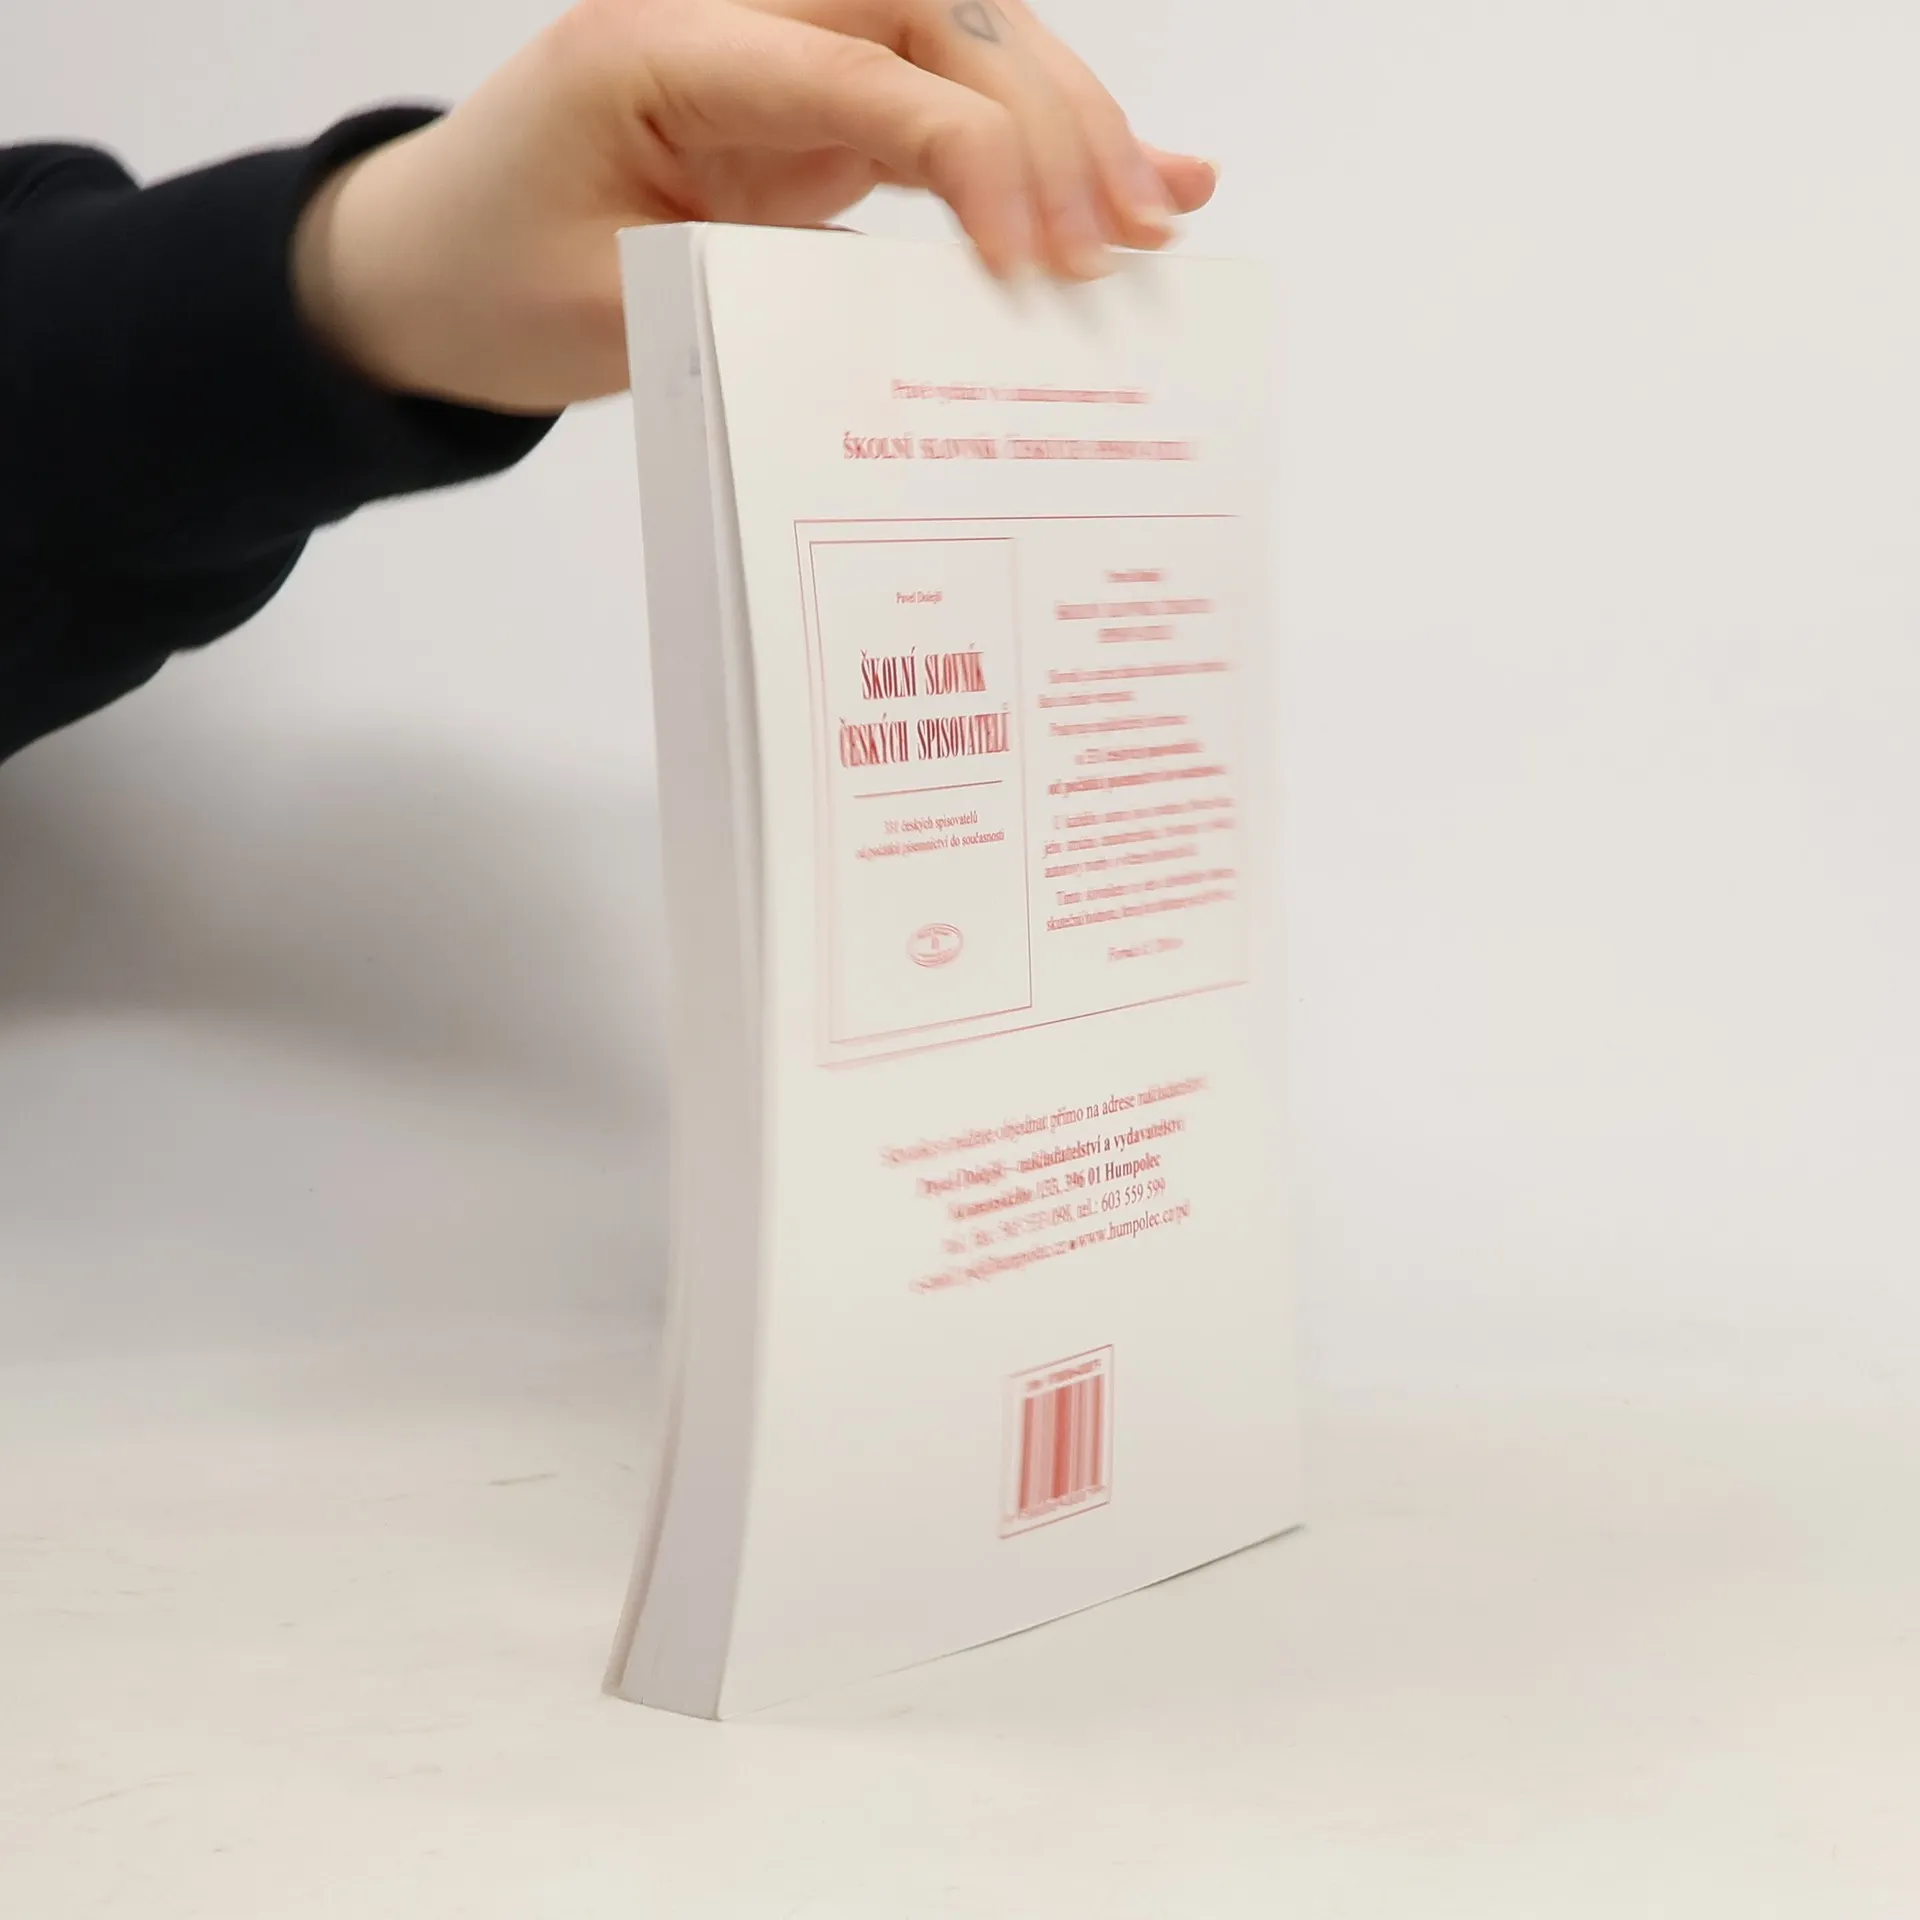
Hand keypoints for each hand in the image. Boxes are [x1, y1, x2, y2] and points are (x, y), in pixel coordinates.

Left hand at [292, 0, 1216, 412]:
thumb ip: (759, 286)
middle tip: (1128, 233)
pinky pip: (939, 108)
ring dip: (1065, 124)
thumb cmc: (489, 281)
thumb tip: (934, 308)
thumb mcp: (611, 311)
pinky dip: (1029, 146)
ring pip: (959, 45)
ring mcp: (778, 58)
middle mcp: (732, 20)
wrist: (424, 270)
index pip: (861, 71)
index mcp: (658, 44)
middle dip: (1049, 119)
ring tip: (1156, 216)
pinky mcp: (807, 111)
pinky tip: (1128, 178)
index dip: (972, 156)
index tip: (1041, 261)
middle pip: (936, 18)